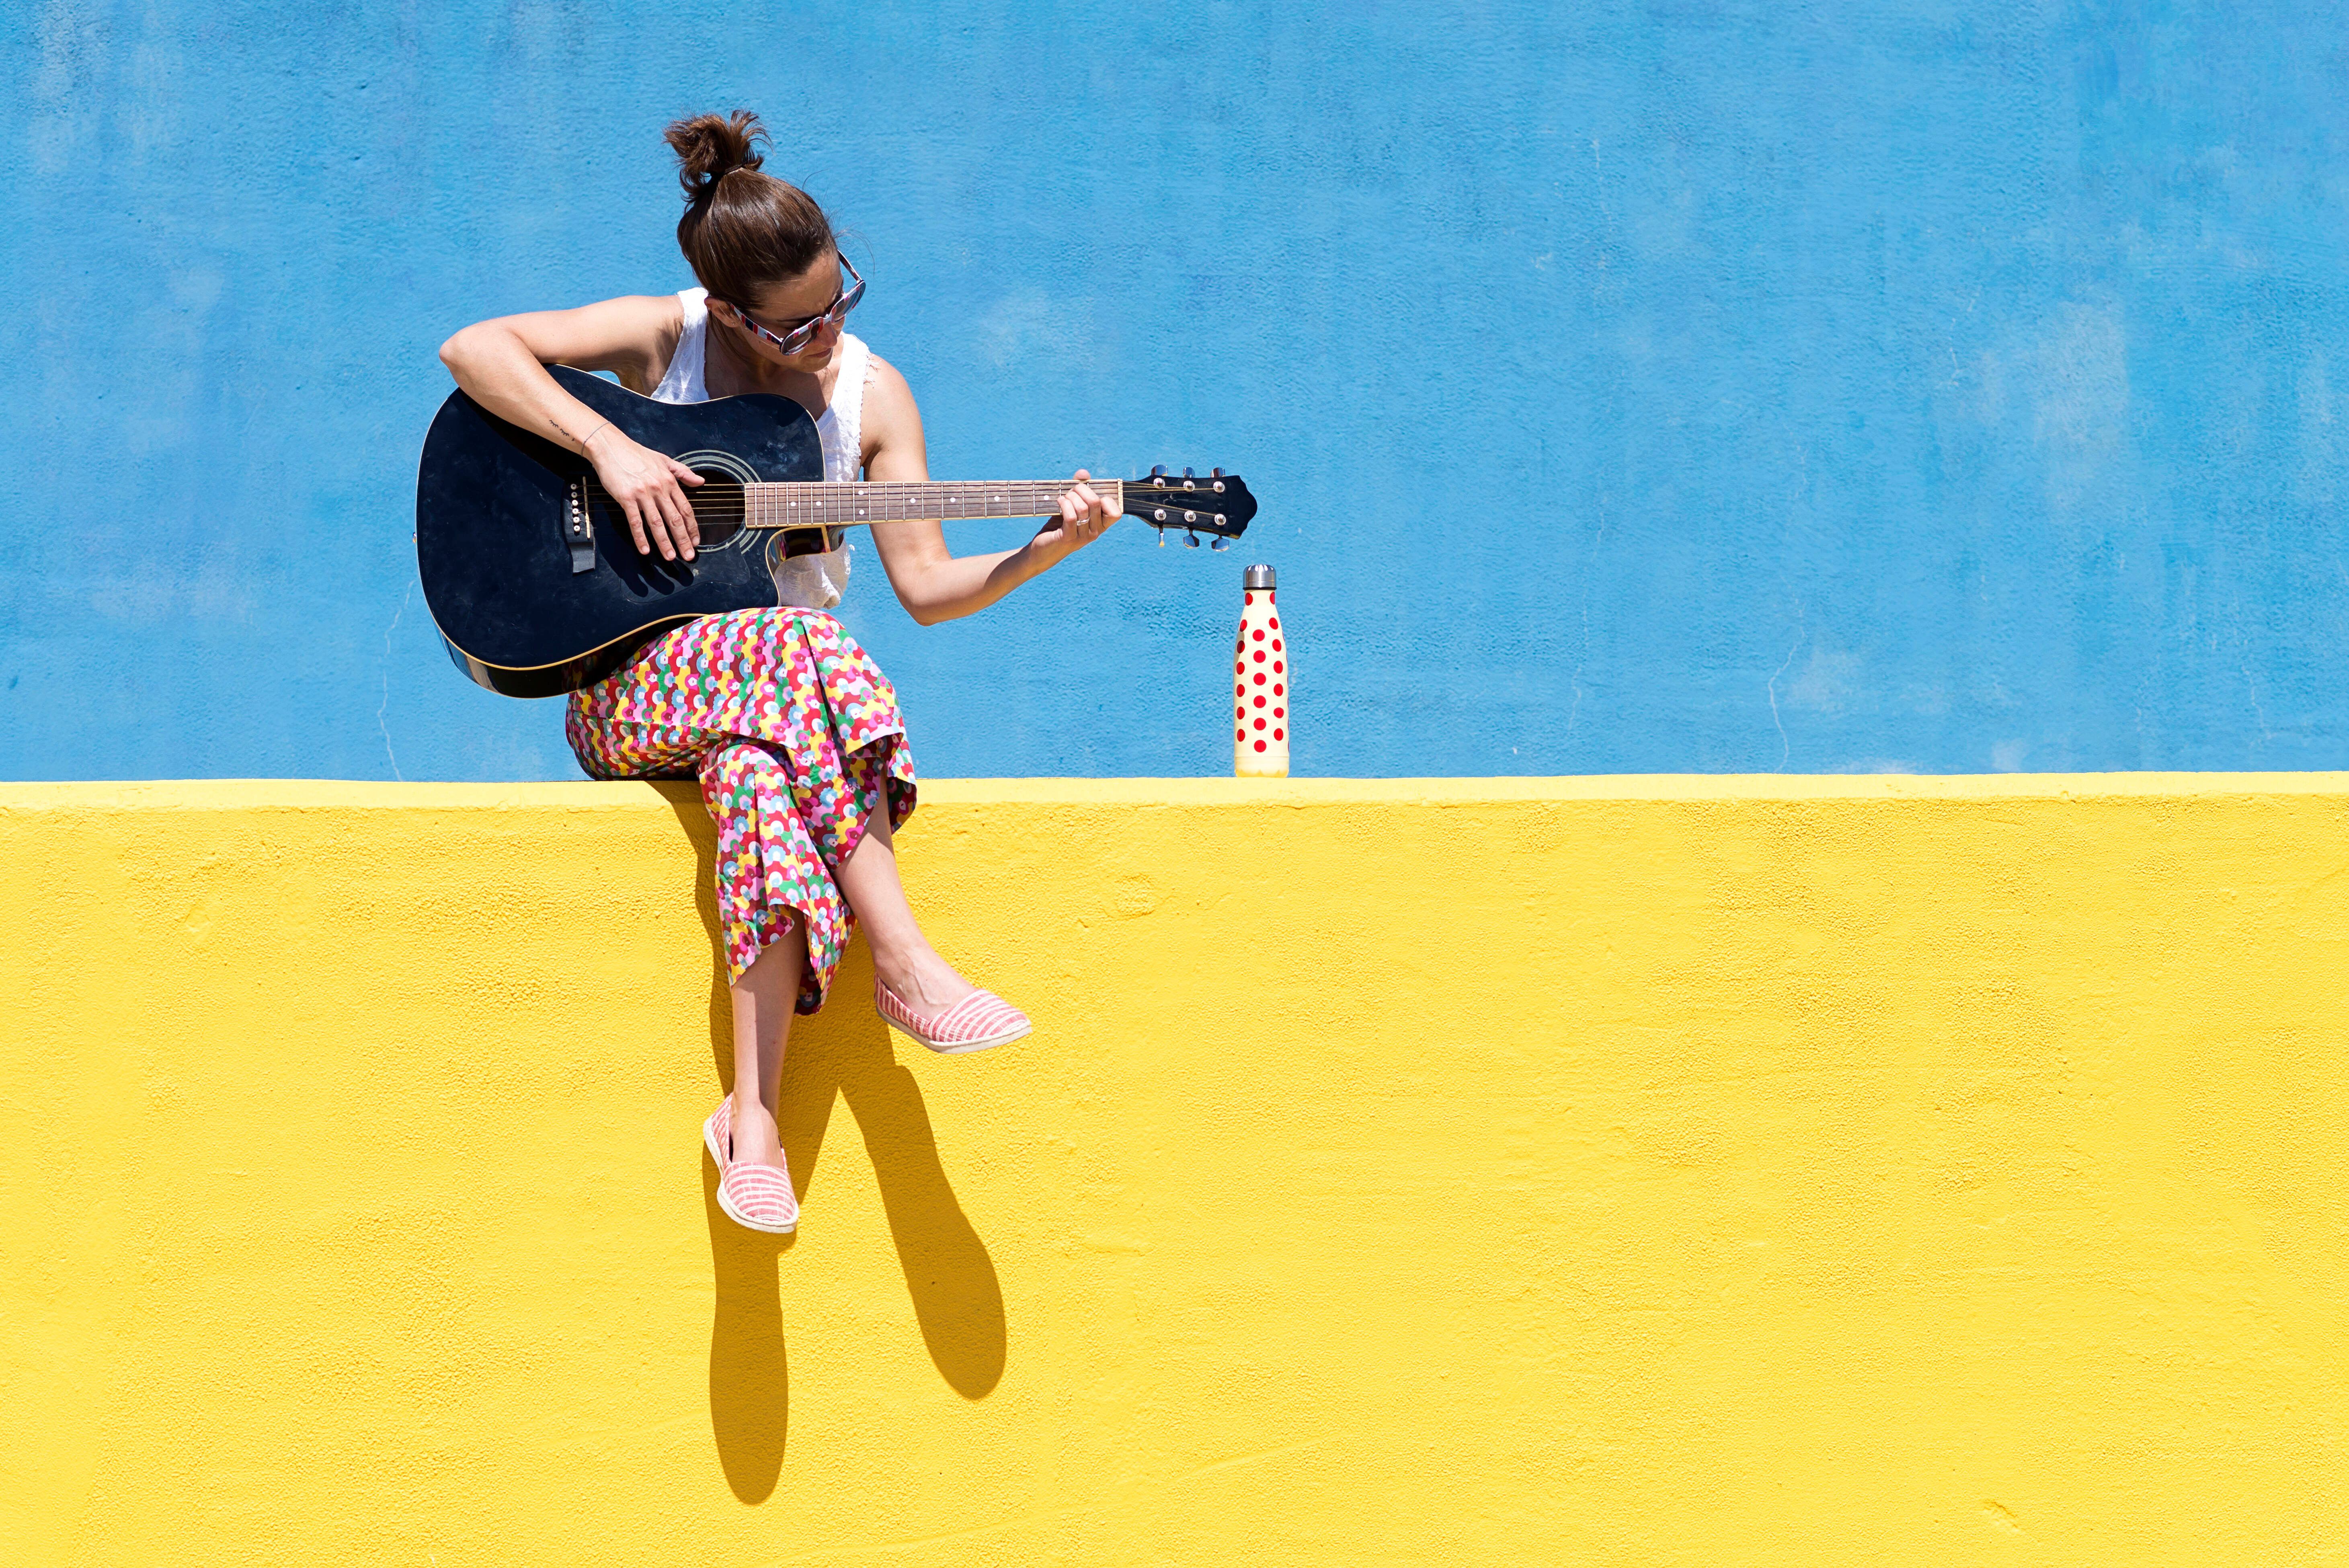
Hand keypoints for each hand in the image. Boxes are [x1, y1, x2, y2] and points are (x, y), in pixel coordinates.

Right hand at [585, 425, 703, 560]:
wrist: (610, 446)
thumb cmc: (636, 454)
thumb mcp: (664, 460)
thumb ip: (683, 473)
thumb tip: (701, 482)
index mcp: (669, 481)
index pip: (685, 508)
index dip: (692, 527)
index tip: (695, 541)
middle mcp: (659, 488)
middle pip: (674, 519)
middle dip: (683, 540)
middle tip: (689, 556)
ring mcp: (642, 494)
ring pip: (657, 523)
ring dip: (664, 542)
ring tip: (670, 557)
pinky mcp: (626, 497)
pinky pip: (635, 521)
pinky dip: (640, 537)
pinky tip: (645, 550)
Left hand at [1033, 470, 1119, 554]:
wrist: (1043, 549)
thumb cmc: (1059, 526)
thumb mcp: (1072, 506)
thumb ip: (1080, 488)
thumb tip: (1084, 473)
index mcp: (1101, 525)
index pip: (1116, 512)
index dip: (1104, 498)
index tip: (1090, 495)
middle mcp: (1095, 533)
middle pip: (1095, 502)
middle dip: (1081, 489)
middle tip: (1070, 491)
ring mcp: (1083, 537)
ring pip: (1082, 507)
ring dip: (1070, 496)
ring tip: (1063, 498)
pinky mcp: (1068, 538)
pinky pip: (1071, 516)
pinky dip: (1064, 504)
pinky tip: (1059, 502)